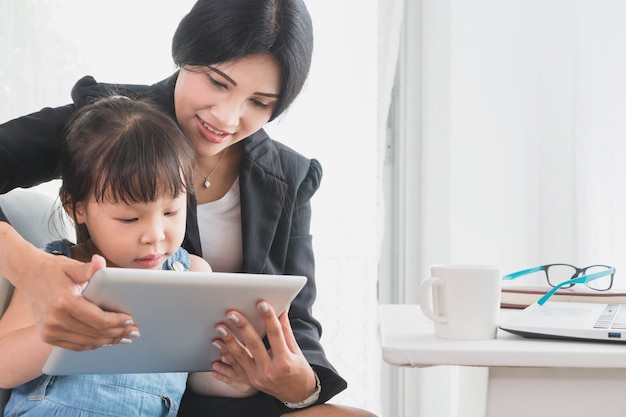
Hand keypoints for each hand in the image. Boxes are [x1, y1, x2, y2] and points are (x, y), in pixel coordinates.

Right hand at [2, 229, 137, 350]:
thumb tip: (100, 262)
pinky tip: (105, 340)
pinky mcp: (47, 336)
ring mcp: (49, 330)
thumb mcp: (72, 266)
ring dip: (108, 341)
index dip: (117, 323)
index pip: (98, 320)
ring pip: (87, 343)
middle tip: (134, 331)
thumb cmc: (54, 269)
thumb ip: (89, 268)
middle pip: (95, 333)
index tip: (131, 321)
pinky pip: (75, 346)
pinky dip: (92, 344)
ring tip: (124, 338)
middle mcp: (54, 320)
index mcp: (64, 303)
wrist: (28, 274)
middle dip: (117, 333)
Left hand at [212, 301, 316, 402]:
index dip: (268, 318)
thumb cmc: (298, 369)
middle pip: (254, 345)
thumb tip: (281, 308)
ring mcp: (258, 378)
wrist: (297, 394)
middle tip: (232, 314)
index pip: (275, 334)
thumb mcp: (295, 349)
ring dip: (228, 342)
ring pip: (240, 357)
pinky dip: (224, 362)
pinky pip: (234, 370)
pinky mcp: (250, 382)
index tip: (261, 304)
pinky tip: (216, 351)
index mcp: (284, 360)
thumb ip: (285, 329)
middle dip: (242, 327)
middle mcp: (270, 370)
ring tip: (220, 329)